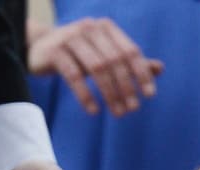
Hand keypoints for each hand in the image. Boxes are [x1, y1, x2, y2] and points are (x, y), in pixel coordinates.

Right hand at [29, 17, 162, 116]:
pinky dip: (85, 95)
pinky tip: (94, 111)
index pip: (130, 51)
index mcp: (106, 28)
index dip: (142, 73)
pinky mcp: (55, 52)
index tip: (149, 95)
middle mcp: (90, 28)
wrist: (39, 48)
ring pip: (96, 68)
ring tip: (117, 113)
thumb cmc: (78, 54)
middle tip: (132, 109)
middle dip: (126, 87)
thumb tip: (160, 68)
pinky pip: (73, 76)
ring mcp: (71, 38)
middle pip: (114, 61)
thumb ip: (129, 61)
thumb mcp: (104, 55)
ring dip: (109, 93)